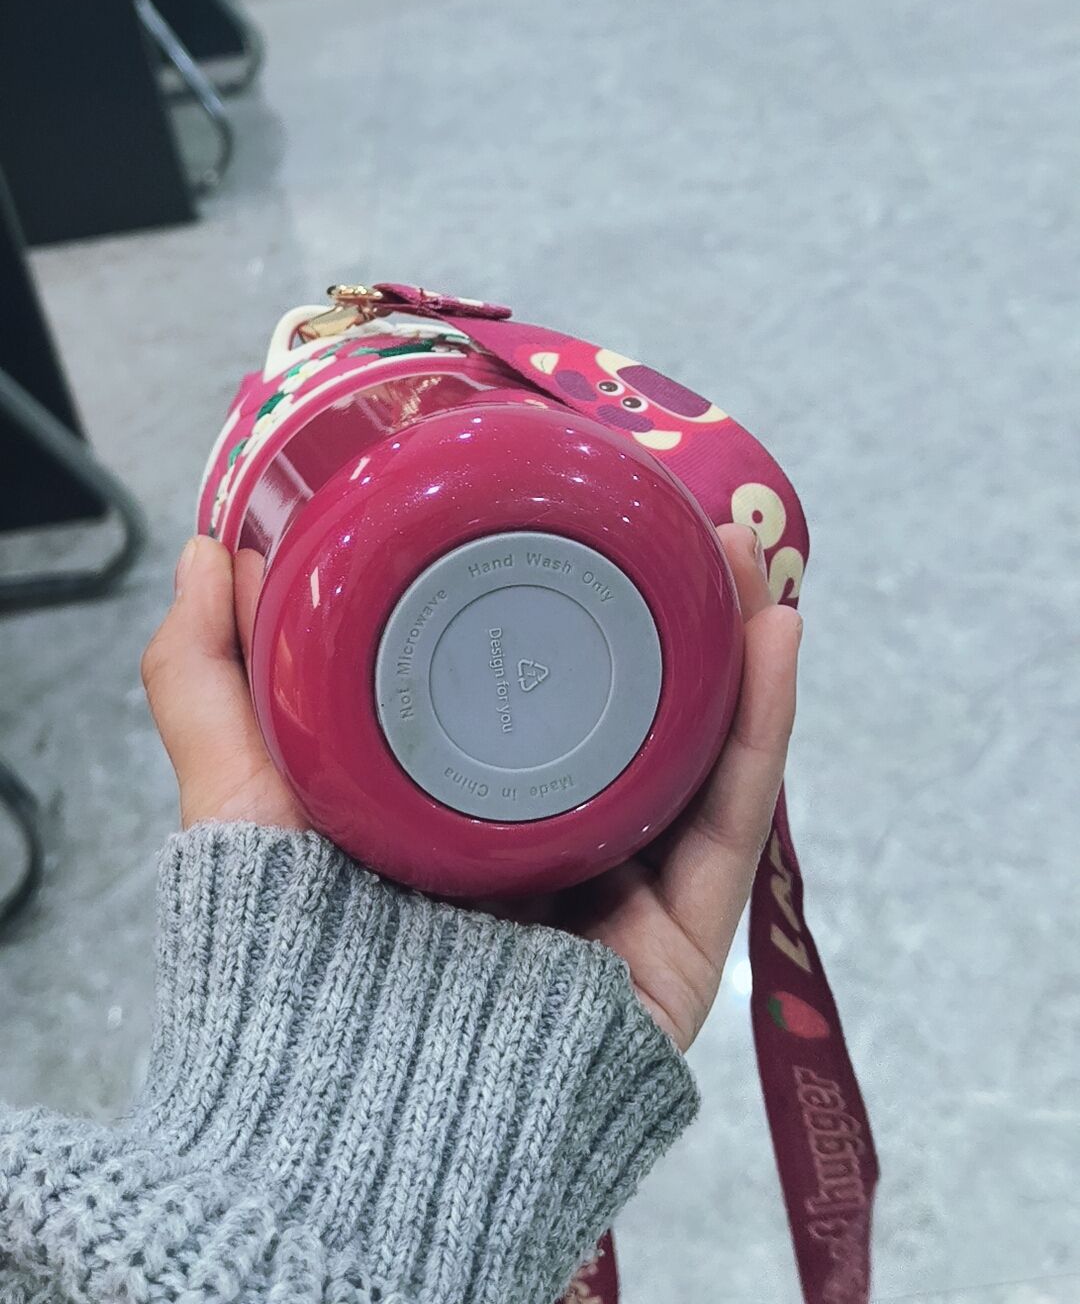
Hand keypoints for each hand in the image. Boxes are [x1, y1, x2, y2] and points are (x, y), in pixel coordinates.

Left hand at [143, 526, 799, 1051]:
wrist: (346, 1115)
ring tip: (747, 553)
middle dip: (666, 615)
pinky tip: (781, 638)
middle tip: (677, 518)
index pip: (529, 699)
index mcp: (457, 814)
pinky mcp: (677, 947)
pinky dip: (764, 728)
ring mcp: (619, 896)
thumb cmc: (286, 956)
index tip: (575, 513)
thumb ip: (203, 675)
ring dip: (736, 649)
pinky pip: (731, 824)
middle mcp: (545, 849)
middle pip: (629, 716)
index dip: (561, 607)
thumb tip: (204, 551)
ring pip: (696, 756)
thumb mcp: (235, 790)